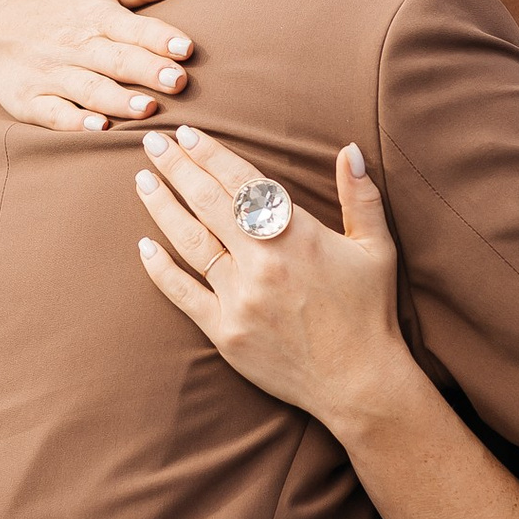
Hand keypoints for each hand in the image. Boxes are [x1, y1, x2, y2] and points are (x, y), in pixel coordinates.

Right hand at [0, 0, 196, 132]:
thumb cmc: (60, 8)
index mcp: (97, 17)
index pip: (134, 28)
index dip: (160, 38)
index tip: (187, 48)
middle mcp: (75, 45)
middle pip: (115, 59)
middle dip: (147, 70)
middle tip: (179, 81)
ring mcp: (51, 74)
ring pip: (89, 88)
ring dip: (118, 100)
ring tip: (148, 109)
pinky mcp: (29, 100)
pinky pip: (54, 113)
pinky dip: (74, 121)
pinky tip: (98, 129)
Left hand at [130, 125, 410, 435]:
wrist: (360, 383)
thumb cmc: (369, 313)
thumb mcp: (376, 248)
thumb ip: (360, 197)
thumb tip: (350, 149)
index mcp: (297, 237)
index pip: (242, 183)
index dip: (211, 155)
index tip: (187, 134)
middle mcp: (263, 263)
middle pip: (208, 204)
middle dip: (177, 168)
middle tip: (152, 144)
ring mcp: (240, 299)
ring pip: (190, 243)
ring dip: (162, 208)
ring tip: (142, 180)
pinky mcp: (225, 333)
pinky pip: (183, 294)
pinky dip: (161, 269)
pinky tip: (144, 245)